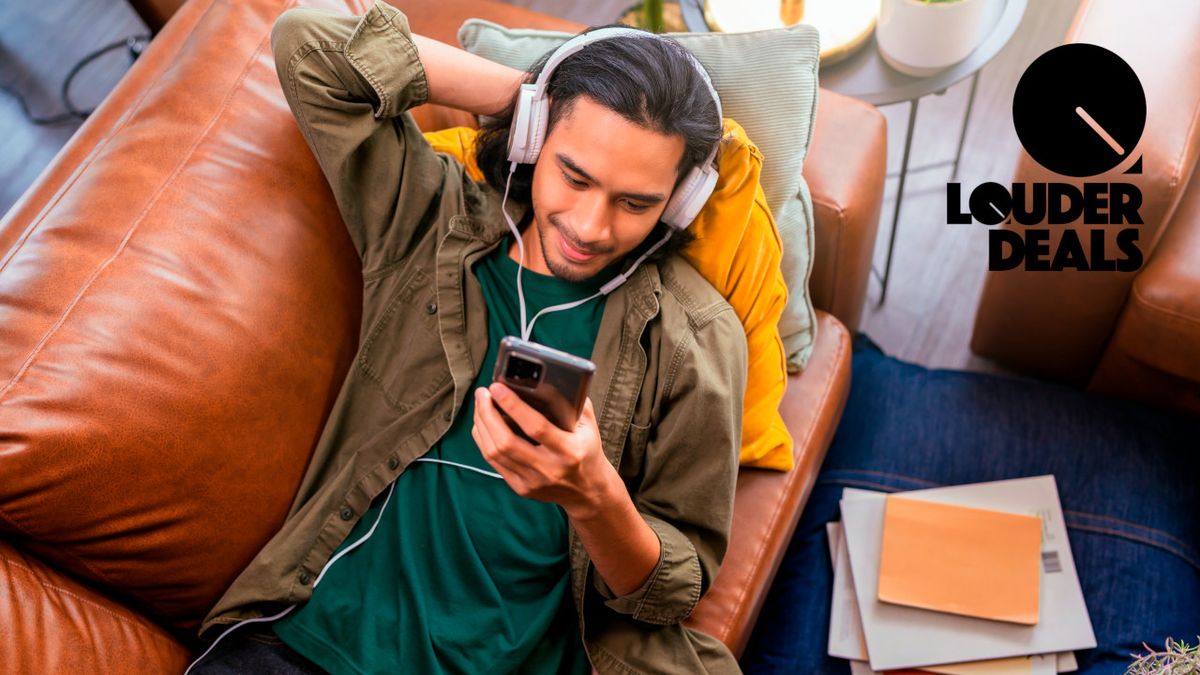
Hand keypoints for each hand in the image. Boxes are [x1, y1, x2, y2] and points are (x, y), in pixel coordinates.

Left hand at [471, 383, 612, 516]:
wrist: (588, 491)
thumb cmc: (587, 450)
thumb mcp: (588, 425)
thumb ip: (572, 401)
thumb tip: (546, 379)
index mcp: (569, 451)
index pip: (535, 427)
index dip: (512, 405)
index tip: (497, 387)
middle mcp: (549, 469)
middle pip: (506, 441)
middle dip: (488, 413)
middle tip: (483, 393)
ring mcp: (532, 481)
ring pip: (494, 452)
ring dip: (482, 424)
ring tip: (481, 404)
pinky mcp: (520, 488)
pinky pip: (493, 462)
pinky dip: (483, 440)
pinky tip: (483, 424)